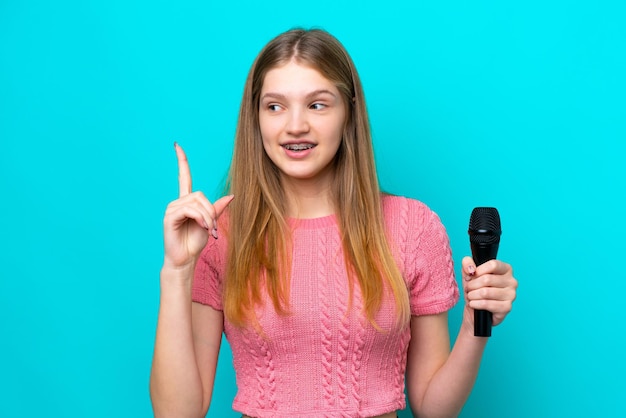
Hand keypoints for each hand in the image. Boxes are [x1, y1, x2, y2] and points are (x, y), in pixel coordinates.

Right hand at [162, 143, 233, 270]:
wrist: (185, 259)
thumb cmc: (195, 242)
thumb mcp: (211, 222)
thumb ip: (217, 209)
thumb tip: (231, 195)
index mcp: (187, 201)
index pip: (183, 176)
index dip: (181, 161)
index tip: (176, 145)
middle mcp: (178, 202)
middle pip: (200, 195)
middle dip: (211, 211)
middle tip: (214, 228)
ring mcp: (172, 208)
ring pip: (196, 202)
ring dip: (207, 217)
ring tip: (209, 230)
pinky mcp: (169, 216)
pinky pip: (189, 210)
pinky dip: (200, 218)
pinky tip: (203, 227)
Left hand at [461, 257, 517, 329]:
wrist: (475, 309)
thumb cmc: (475, 289)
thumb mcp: (468, 273)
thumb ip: (467, 264)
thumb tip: (471, 268)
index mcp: (506, 269)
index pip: (493, 265)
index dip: (478, 270)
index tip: (471, 276)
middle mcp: (512, 281)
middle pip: (487, 279)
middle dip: (472, 285)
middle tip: (468, 289)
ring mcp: (511, 295)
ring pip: (486, 292)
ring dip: (472, 295)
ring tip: (470, 296)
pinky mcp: (507, 307)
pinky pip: (487, 304)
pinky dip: (476, 304)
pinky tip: (473, 304)